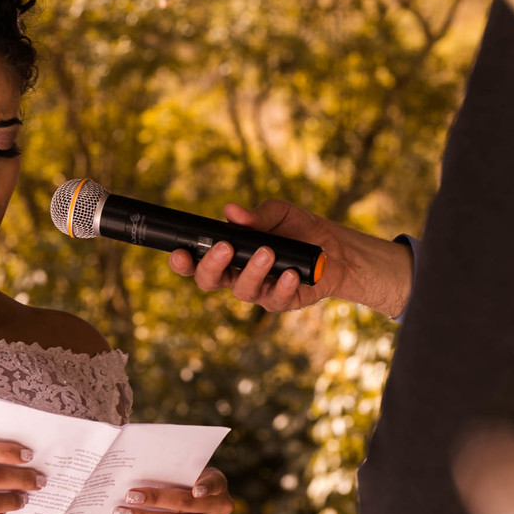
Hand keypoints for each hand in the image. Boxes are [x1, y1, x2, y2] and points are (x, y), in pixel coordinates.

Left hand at [111, 467, 232, 513]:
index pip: (214, 483)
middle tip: (129, 497)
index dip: (206, 487)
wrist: (196, 512)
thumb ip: (172, 474)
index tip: (196, 490)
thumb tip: (136, 473)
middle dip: (154, 500)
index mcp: (218, 484)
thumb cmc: (184, 485)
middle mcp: (221, 508)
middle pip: (185, 504)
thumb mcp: (184, 475)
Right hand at [168, 200, 413, 316]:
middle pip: (209, 281)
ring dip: (252, 271)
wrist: (334, 248)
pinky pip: (275, 300)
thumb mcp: (278, 213)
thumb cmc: (297, 228)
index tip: (179, 252)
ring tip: (267, 252)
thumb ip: (255, 215)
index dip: (183, 261)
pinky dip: (282, 285)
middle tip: (225, 247)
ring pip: (242, 290)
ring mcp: (258, 291)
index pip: (196, 261)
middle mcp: (236, 275)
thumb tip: (231, 211)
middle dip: (212, 266)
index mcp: (227, 254)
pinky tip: (290, 272)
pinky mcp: (281, 302)